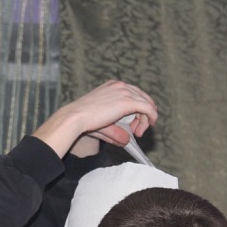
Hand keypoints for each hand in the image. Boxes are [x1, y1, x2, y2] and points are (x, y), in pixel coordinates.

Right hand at [34, 80, 157, 157]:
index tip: (134, 124)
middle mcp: (120, 85)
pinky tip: (149, 125)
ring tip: (138, 132)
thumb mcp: (103, 123)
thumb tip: (126, 141)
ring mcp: (124, 91)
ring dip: (145, 119)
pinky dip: (151, 117)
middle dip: (143, 115)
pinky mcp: (128, 101)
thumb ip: (116, 131)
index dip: (138, 109)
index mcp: (113, 86)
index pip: (133, 93)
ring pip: (146, 103)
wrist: (76, 117)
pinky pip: (148, 108)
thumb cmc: (84, 121)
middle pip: (141, 97)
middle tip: (137, 130)